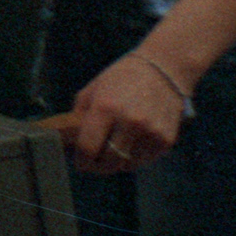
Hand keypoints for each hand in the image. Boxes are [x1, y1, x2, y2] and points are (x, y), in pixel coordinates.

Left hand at [56, 50, 188, 174]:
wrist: (162, 69)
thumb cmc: (121, 78)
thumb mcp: (93, 90)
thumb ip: (79, 116)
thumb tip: (68, 142)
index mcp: (106, 108)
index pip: (88, 148)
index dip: (81, 161)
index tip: (81, 162)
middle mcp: (129, 122)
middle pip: (109, 162)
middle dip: (99, 165)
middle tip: (96, 161)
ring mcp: (150, 132)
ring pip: (128, 165)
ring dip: (119, 162)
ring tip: (116, 149)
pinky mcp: (166, 139)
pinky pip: (145, 160)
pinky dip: (137, 157)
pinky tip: (134, 143)